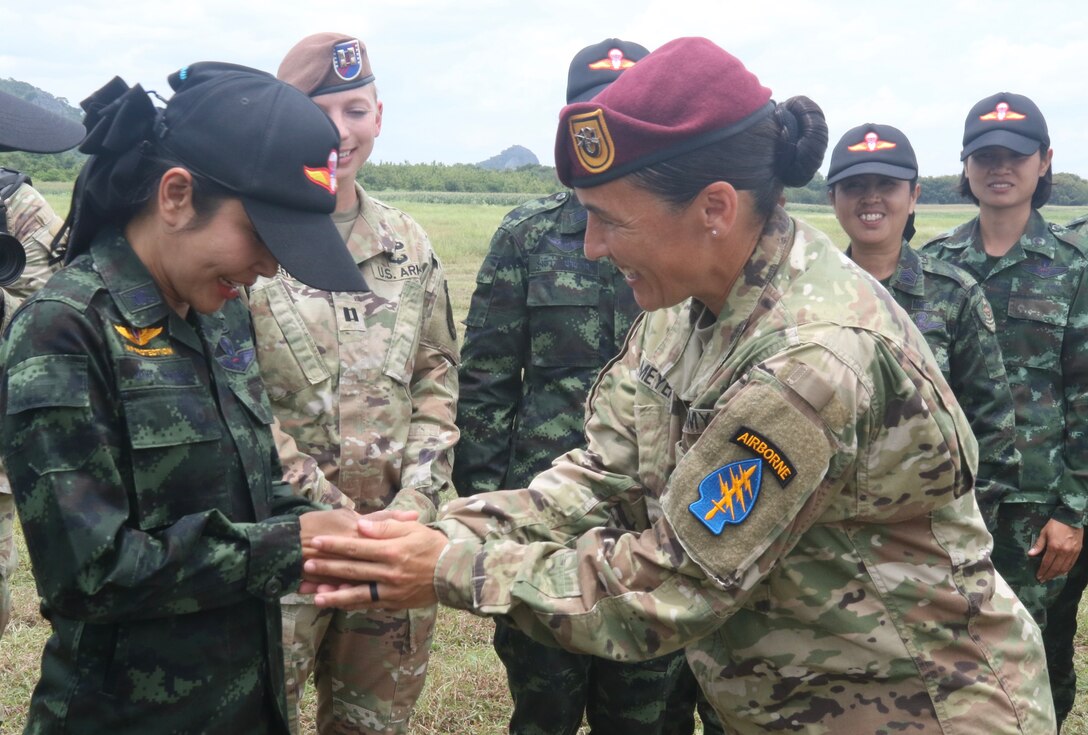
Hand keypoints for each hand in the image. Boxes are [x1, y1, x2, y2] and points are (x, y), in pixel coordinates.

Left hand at [300, 517, 446, 610]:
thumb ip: (386, 527)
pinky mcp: (394, 603)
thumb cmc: (432, 545)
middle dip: (328, 568)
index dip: (335, 545)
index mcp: (392, 551)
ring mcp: (391, 590)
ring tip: (315, 596)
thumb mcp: (412, 529)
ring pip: (358, 594)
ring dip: (335, 595)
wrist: (453, 572)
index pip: (357, 547)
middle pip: (353, 570)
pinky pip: (369, 605)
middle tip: (306, 566)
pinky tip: (338, 604)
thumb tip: (361, 527)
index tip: (316, 542)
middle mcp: (390, 572)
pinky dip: (352, 605)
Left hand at [1027, 518, 1083, 580]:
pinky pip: (1071, 564)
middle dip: (1049, 575)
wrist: (1072, 518)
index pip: (1047, 563)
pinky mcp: (1078, 551)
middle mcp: (1064, 552)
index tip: (1038, 576)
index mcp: (1054, 547)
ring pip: (1064, 568)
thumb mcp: (1044, 532)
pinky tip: (1061, 573)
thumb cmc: (1055, 524)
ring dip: (1057, 574)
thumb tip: (1030, 554)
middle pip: (1055, 568)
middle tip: (1043, 580)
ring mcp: (1072, 552)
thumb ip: (1038, 545)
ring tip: (1051, 578)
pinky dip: (1066, 570)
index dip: (1042, 571)